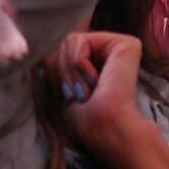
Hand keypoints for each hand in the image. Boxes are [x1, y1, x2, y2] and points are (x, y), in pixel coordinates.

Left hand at [45, 32, 150, 165]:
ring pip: (70, 40)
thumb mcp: (59, 87)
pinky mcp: (126, 43)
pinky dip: (78, 63)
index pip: (60, 49)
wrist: (105, 129)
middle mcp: (108, 51)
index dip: (53, 71)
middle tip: (76, 94)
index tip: (68, 96)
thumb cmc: (83, 120)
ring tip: (86, 90)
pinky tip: (96, 81)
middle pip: (63, 43)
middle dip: (60, 70)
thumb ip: (54, 60)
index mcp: (96, 62)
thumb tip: (42, 39)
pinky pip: (82, 40)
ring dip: (68, 70)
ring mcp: (118, 46)